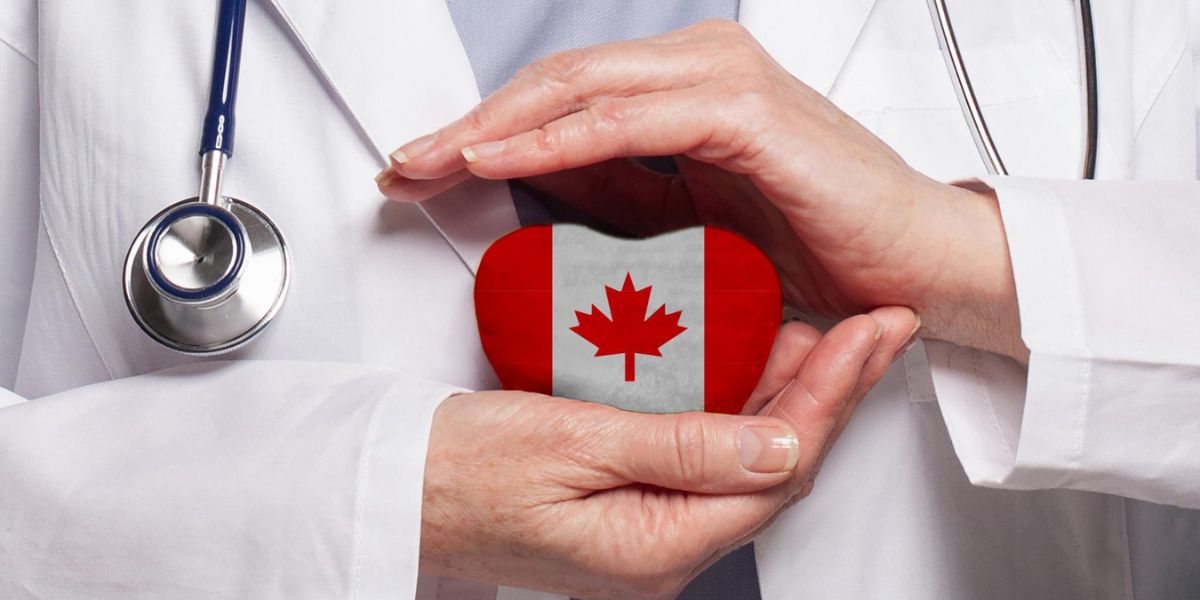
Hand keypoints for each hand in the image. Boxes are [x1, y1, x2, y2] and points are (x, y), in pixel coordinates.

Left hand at [377, 20, 1025, 360]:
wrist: (914, 270)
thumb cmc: (817, 248)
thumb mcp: (686, 223)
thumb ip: (618, 193)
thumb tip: (538, 186)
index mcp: (685, 87)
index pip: (563, 96)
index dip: (485, 128)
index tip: (423, 168)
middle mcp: (698, 67)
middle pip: (557, 83)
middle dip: (471, 125)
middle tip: (404, 166)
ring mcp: (721, 79)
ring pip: (580, 90)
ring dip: (496, 127)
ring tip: (431, 164)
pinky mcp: (743, 111)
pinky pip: (629, 122)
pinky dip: (558, 141)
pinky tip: (502, 161)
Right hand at [421, 307, 915, 598]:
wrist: (395, 490)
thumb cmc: (458, 472)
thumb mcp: (568, 446)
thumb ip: (680, 448)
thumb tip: (779, 445)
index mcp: (658, 547)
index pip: (777, 468)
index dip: (831, 396)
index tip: (864, 334)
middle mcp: (665, 552)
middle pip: (777, 469)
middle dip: (832, 393)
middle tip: (872, 327)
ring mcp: (650, 534)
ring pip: (748, 463)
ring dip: (791, 396)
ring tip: (830, 335)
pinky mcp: (634, 510)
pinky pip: (708, 460)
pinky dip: (738, 408)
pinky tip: (752, 365)